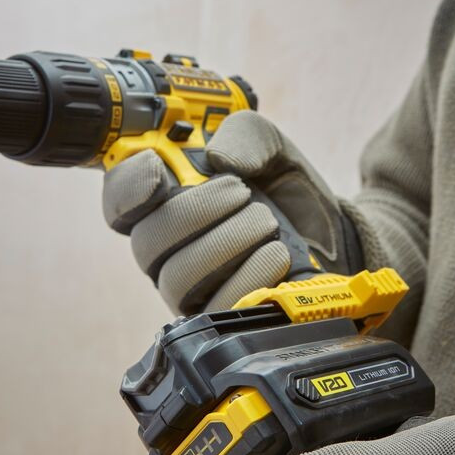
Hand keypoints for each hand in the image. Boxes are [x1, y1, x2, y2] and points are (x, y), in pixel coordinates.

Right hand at [101, 110, 363, 314]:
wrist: (334, 238)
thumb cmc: (286, 192)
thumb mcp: (270, 146)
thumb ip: (245, 134)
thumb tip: (219, 159)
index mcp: (164, 200)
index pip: (120, 200)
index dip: (128, 188)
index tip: (158, 169)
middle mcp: (167, 247)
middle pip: (146, 243)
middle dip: (196, 212)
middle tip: (241, 192)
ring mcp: (190, 289)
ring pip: (177, 278)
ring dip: (228, 242)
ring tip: (267, 223)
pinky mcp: (220, 320)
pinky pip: (215, 309)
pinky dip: (249, 275)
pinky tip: (276, 254)